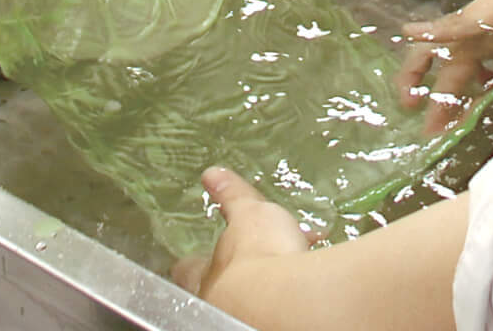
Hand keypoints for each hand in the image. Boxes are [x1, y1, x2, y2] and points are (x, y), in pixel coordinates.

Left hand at [172, 168, 314, 310]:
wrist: (288, 302)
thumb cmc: (258, 255)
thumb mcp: (247, 212)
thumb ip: (231, 196)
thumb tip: (212, 175)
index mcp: (204, 275)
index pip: (187, 269)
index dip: (192, 262)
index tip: (195, 257)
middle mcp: (219, 300)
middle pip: (220, 285)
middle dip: (237, 270)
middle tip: (254, 256)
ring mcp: (243, 315)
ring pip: (251, 294)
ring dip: (267, 279)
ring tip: (289, 263)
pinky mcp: (273, 320)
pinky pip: (278, 301)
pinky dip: (289, 289)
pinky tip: (304, 280)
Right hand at [396, 0, 492, 134]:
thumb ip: (458, 25)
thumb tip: (407, 31)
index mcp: (469, 24)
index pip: (428, 51)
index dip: (412, 76)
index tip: (407, 105)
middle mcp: (480, 31)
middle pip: (451, 69)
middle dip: (438, 99)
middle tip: (433, 132)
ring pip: (472, 69)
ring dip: (462, 93)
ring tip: (459, 120)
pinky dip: (490, 79)